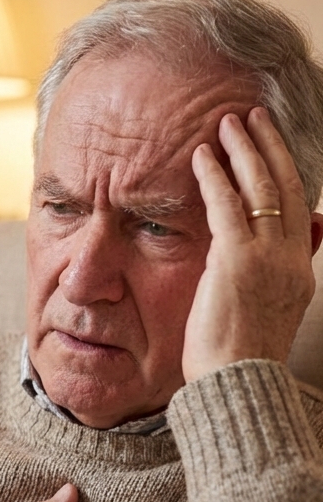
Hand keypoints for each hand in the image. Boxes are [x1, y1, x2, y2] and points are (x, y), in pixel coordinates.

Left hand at [183, 107, 319, 381]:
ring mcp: (268, 257)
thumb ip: (280, 275)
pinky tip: (201, 156)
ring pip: (261, 188)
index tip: (270, 147)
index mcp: (299, 270)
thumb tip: (298, 241)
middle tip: (252, 117)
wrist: (237, 383)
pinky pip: (227, 206)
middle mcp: (291, 258)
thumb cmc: (239, 357)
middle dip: (269, 147)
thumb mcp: (269, 312)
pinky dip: (215, 177)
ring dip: (244, 150)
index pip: (297, 207)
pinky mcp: (237, 261)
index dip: (284, 172)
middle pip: (286, 187)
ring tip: (228, 123)